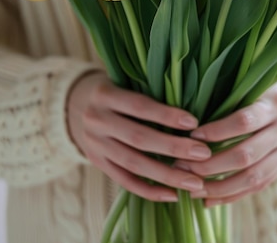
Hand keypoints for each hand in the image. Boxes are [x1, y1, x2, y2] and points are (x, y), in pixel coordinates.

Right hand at [66, 71, 212, 201]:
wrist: (72, 104)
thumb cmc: (116, 89)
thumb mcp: (125, 80)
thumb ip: (151, 91)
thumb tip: (192, 110)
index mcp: (105, 95)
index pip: (139, 106)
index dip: (166, 115)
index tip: (194, 123)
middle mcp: (97, 120)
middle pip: (138, 138)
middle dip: (174, 148)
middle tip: (204, 154)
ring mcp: (95, 145)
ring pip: (133, 164)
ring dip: (167, 175)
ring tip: (195, 182)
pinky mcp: (97, 163)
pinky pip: (124, 180)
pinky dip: (149, 190)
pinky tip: (173, 195)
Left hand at [176, 71, 276, 205]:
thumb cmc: (276, 88)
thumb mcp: (262, 83)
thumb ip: (236, 94)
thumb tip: (194, 109)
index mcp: (275, 105)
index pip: (244, 122)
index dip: (216, 131)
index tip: (192, 135)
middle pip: (246, 155)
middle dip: (211, 164)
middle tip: (183, 165)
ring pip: (252, 177)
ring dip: (219, 186)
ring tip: (192, 188)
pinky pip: (258, 186)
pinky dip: (232, 195)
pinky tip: (209, 199)